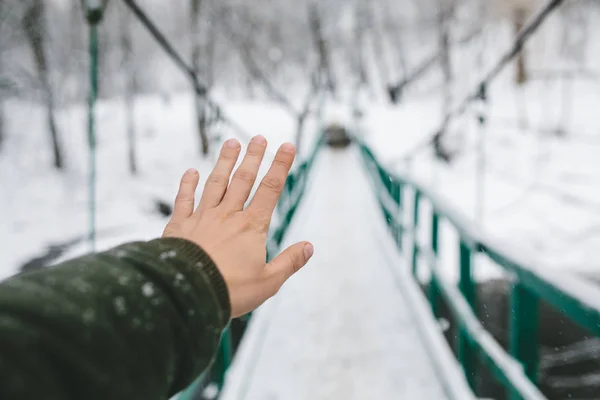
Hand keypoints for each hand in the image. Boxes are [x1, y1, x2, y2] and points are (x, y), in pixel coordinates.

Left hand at [163, 136, 313, 317]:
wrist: (188, 293)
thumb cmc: (230, 290)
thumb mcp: (268, 281)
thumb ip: (290, 262)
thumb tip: (310, 247)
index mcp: (252, 226)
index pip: (270, 189)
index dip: (280, 166)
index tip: (287, 146)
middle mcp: (228, 215)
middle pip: (243, 179)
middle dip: (253, 156)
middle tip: (259, 137)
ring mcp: (203, 218)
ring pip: (216, 183)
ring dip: (225, 161)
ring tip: (231, 142)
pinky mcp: (180, 226)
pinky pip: (185, 200)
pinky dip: (187, 184)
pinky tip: (191, 172)